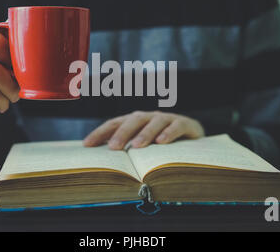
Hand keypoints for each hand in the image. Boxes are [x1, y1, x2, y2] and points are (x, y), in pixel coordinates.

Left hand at [84, 111, 204, 149]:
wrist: (192, 135)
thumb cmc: (161, 142)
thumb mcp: (142, 145)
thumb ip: (126, 149)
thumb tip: (103, 162)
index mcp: (134, 121)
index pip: (114, 123)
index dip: (100, 133)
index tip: (86, 145)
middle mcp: (148, 117)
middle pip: (133, 120)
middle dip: (122, 133)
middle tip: (114, 147)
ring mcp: (166, 119)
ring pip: (154, 122)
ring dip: (145, 133)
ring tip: (136, 146)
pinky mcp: (184, 124)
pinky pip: (176, 126)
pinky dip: (169, 133)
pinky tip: (162, 142)